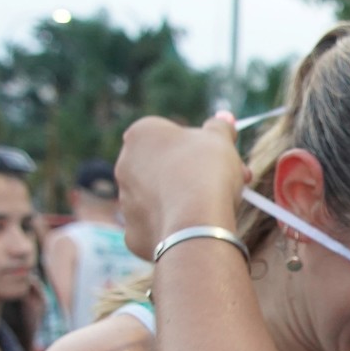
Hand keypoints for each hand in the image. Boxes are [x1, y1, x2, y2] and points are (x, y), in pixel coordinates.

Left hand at [115, 114, 248, 259]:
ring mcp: (125, 201)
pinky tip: (194, 229)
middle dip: (192, 173)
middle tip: (222, 183)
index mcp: (141, 135)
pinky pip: (156, 226)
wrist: (195, 223)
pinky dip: (174, 227)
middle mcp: (125, 165)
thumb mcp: (221, 140)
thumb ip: (220, 127)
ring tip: (212, 208)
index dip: (200, 147)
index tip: (220, 158)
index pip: (171, 135)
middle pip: (164, 166)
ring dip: (183, 199)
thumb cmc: (207, 172)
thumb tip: (225, 118)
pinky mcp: (132, 233)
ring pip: (160, 197)